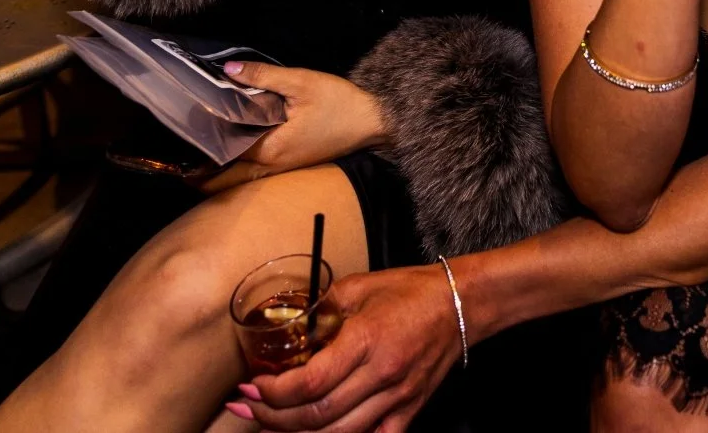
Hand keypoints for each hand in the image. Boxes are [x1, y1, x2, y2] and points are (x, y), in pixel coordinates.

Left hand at [193, 63, 386, 190]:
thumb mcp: (301, 83)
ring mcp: (284, 169)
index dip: (202, 150)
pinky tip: (230, 154)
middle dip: (203, 177)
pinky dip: (238, 168)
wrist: (374, 122)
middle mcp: (273, 167)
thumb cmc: (339, 103)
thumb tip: (227, 71)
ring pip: (242, 179)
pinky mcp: (292, 164)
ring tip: (195, 165)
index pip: (225, 154)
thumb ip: (262, 77)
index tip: (178, 148)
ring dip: (220, 174)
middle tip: (177, 168)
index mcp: (271, 150)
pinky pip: (256, 173)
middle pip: (229, 180)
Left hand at [244, 266, 462, 432]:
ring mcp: (398, 398)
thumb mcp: (357, 287)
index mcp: (366, 339)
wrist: (459, 304)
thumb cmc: (408, 291)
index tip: (252, 386)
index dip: (273, 392)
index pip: (310, 381)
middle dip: (274, 418)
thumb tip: (285, 331)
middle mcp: (382, 374)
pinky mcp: (409, 411)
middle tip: (248, 409)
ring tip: (272, 426)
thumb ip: (320, 310)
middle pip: (318, 415)